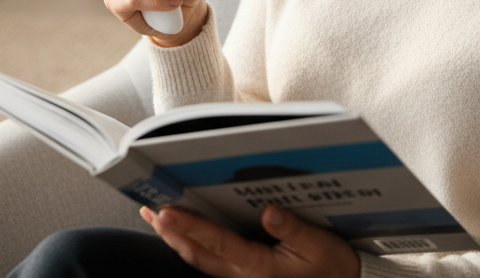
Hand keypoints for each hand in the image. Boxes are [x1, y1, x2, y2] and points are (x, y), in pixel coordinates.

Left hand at [140, 205, 359, 277]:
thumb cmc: (329, 268)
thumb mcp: (318, 246)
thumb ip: (293, 229)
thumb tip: (269, 212)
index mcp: (259, 267)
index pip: (216, 242)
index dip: (189, 226)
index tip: (167, 211)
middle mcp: (243, 275)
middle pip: (196, 253)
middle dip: (170, 232)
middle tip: (150, 210)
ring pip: (198, 260)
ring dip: (175, 239)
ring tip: (156, 218)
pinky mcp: (242, 275)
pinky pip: (207, 261)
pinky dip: (190, 245)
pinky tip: (183, 234)